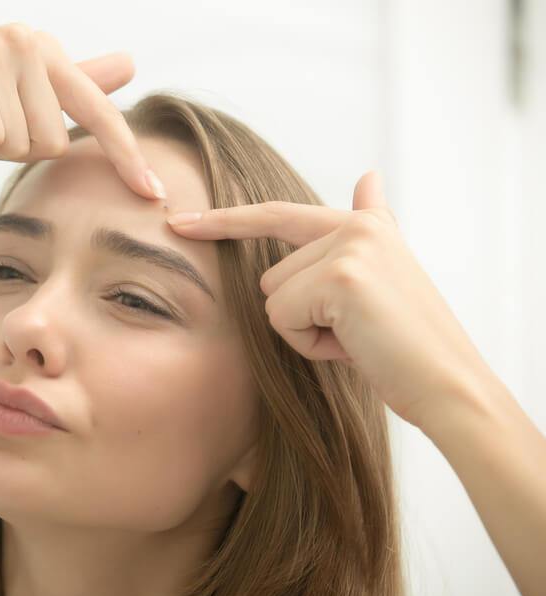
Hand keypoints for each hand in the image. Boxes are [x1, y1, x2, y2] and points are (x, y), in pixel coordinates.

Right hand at [0, 22, 163, 199]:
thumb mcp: (10, 98)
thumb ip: (69, 85)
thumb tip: (130, 64)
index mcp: (45, 50)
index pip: (98, 112)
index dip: (126, 157)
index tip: (154, 195)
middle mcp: (29, 40)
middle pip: (52, 143)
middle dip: (8, 149)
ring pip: (21, 144)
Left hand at [166, 171, 494, 431]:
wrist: (449, 386)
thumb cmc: (406, 348)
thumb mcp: (382, 281)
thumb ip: (363, 232)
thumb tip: (369, 175)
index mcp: (366, 225)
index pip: (279, 214)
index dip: (227, 221)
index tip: (180, 220)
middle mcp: (358, 226)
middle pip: (270, 275)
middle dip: (299, 316)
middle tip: (355, 333)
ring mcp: (350, 246)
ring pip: (272, 296)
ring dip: (304, 332)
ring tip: (357, 339)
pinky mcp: (341, 276)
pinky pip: (282, 317)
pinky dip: (309, 345)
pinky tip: (355, 347)